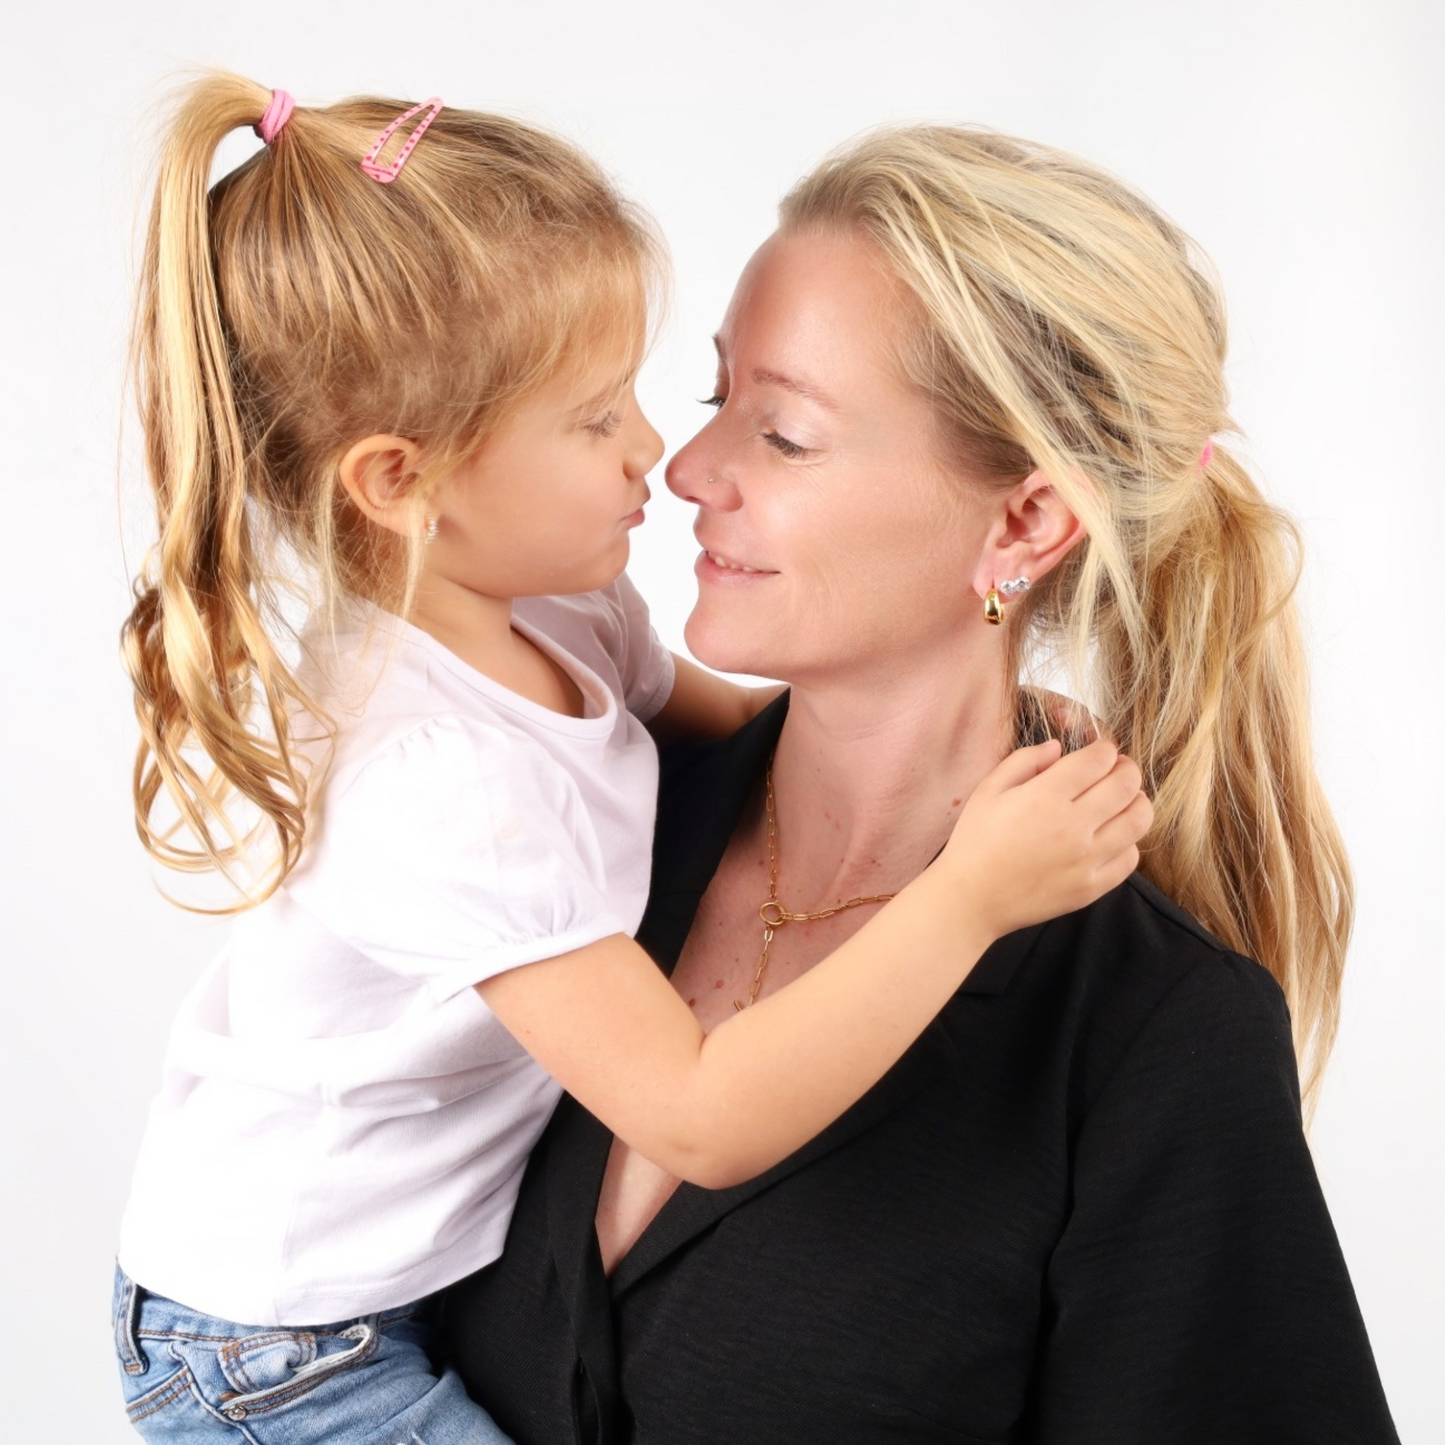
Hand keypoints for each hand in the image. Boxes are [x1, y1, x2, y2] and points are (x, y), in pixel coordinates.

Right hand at [939, 738, 1151, 938]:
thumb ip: (1024, 760)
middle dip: (1127, 769)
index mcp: (1045, 796)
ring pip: (1139, 820)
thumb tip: (1058, 747)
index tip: (1101, 752)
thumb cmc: (975, 841)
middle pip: (1126, 784)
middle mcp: (1073, 826)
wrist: (971, 898)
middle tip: (1118, 769)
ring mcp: (1086, 860)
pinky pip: (1130, 858)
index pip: (1099, 760)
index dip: (1105, 749)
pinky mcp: (1091, 887)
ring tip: (1123, 800)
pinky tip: (1110, 837)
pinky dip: (1128, 842)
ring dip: (1136, 802)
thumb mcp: (988, 790)